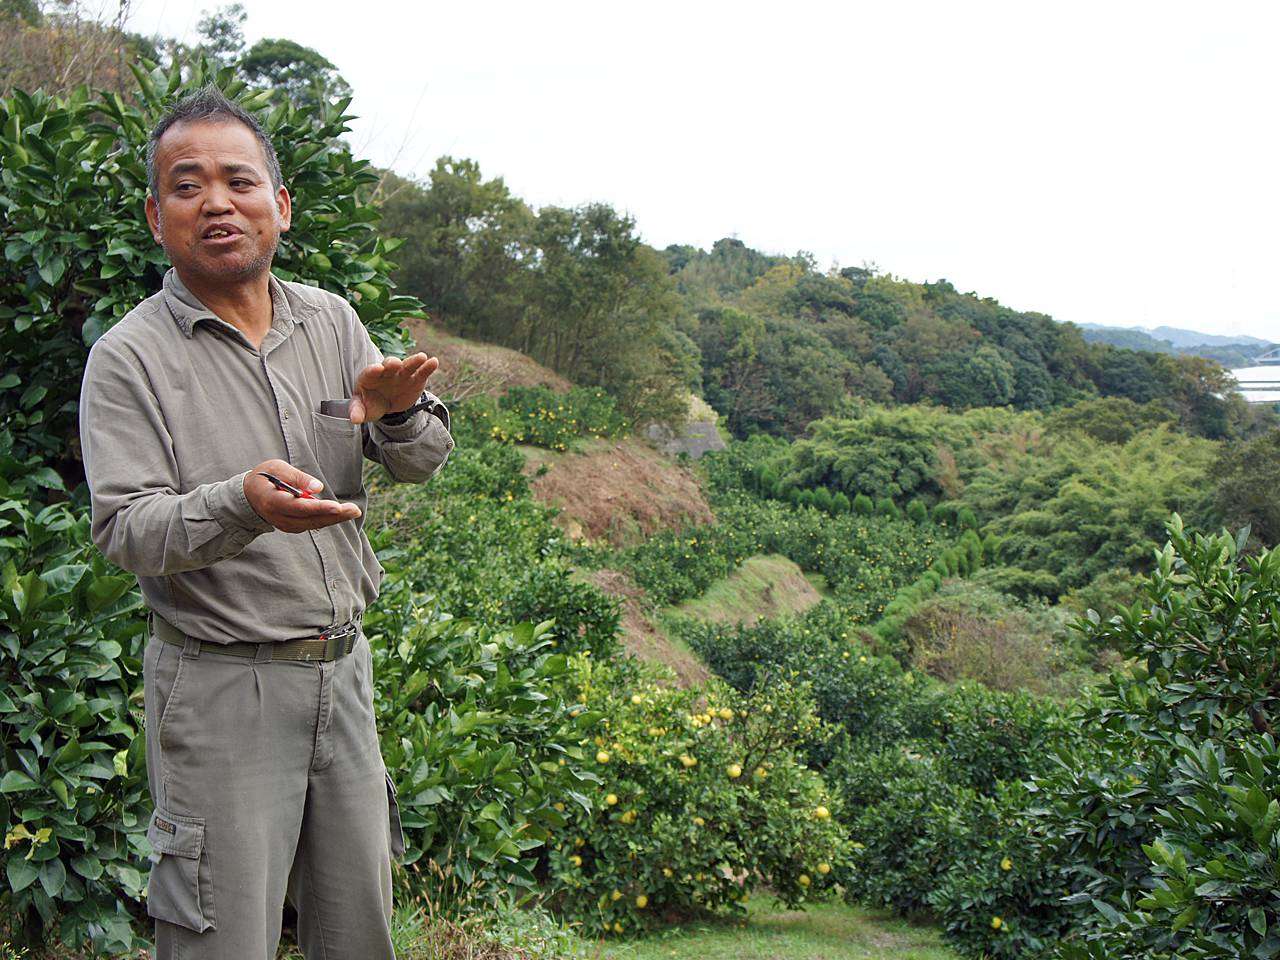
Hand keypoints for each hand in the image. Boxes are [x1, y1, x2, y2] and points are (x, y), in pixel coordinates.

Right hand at [243, 459, 361, 531]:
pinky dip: (327, 519)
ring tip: (354, 511)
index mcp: (273, 502)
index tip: (337, 506)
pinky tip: (342, 513)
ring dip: (335, 518)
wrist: (249, 495)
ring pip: (314, 524)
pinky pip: (312, 524)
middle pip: (310, 519)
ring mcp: (286, 525)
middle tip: (355, 510)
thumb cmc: (264, 477)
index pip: (299, 507)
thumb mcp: (276, 468)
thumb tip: (317, 487)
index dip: (319, 508)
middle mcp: (279, 518)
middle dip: (334, 515)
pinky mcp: (293, 526)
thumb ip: (296, 476)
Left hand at [349, 352, 439, 424]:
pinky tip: (434, 362)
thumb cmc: (371, 404)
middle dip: (392, 364)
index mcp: (369, 377)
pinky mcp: (415, 379)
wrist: (387, 403)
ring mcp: (401, 374)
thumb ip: (357, 411)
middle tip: (395, 364)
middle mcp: (386, 372)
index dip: (373, 370)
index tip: (377, 369)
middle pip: (388, 365)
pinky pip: (421, 372)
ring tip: (422, 357)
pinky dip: (428, 366)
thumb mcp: (363, 409)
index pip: (370, 372)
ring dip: (414, 361)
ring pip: (407, 365)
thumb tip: (354, 419)